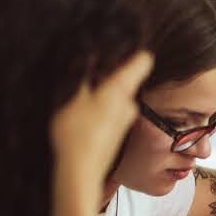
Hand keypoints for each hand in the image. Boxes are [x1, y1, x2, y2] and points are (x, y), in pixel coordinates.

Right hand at [49, 49, 151, 194]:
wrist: (80, 171)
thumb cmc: (75, 133)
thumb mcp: (72, 96)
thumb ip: (84, 74)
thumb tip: (92, 55)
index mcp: (121, 90)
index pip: (142, 61)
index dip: (132, 50)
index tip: (117, 45)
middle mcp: (129, 104)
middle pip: (125, 78)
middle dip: (107, 72)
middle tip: (85, 70)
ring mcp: (125, 119)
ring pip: (116, 95)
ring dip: (101, 90)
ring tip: (79, 93)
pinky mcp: (118, 132)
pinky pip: (111, 109)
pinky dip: (100, 106)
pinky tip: (82, 112)